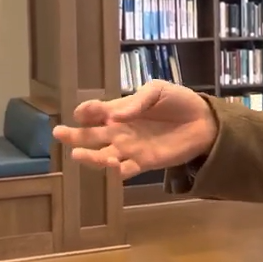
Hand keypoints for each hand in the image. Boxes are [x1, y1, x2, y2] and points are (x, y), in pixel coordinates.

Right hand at [52, 80, 217, 178]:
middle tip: (59, 134)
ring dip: (90, 157)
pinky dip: (115, 171)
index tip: (82, 112)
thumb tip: (115, 116)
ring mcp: (131, 148)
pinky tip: (112, 165)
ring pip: (102, 156)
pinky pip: (124, 170)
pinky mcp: (144, 162)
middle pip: (90, 136)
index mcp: (121, 111)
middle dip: (73, 136)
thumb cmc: (179, 101)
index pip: (95, 112)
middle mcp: (121, 131)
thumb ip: (137, 101)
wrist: (204, 121)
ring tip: (79, 154)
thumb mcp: (157, 90)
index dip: (86, 111)